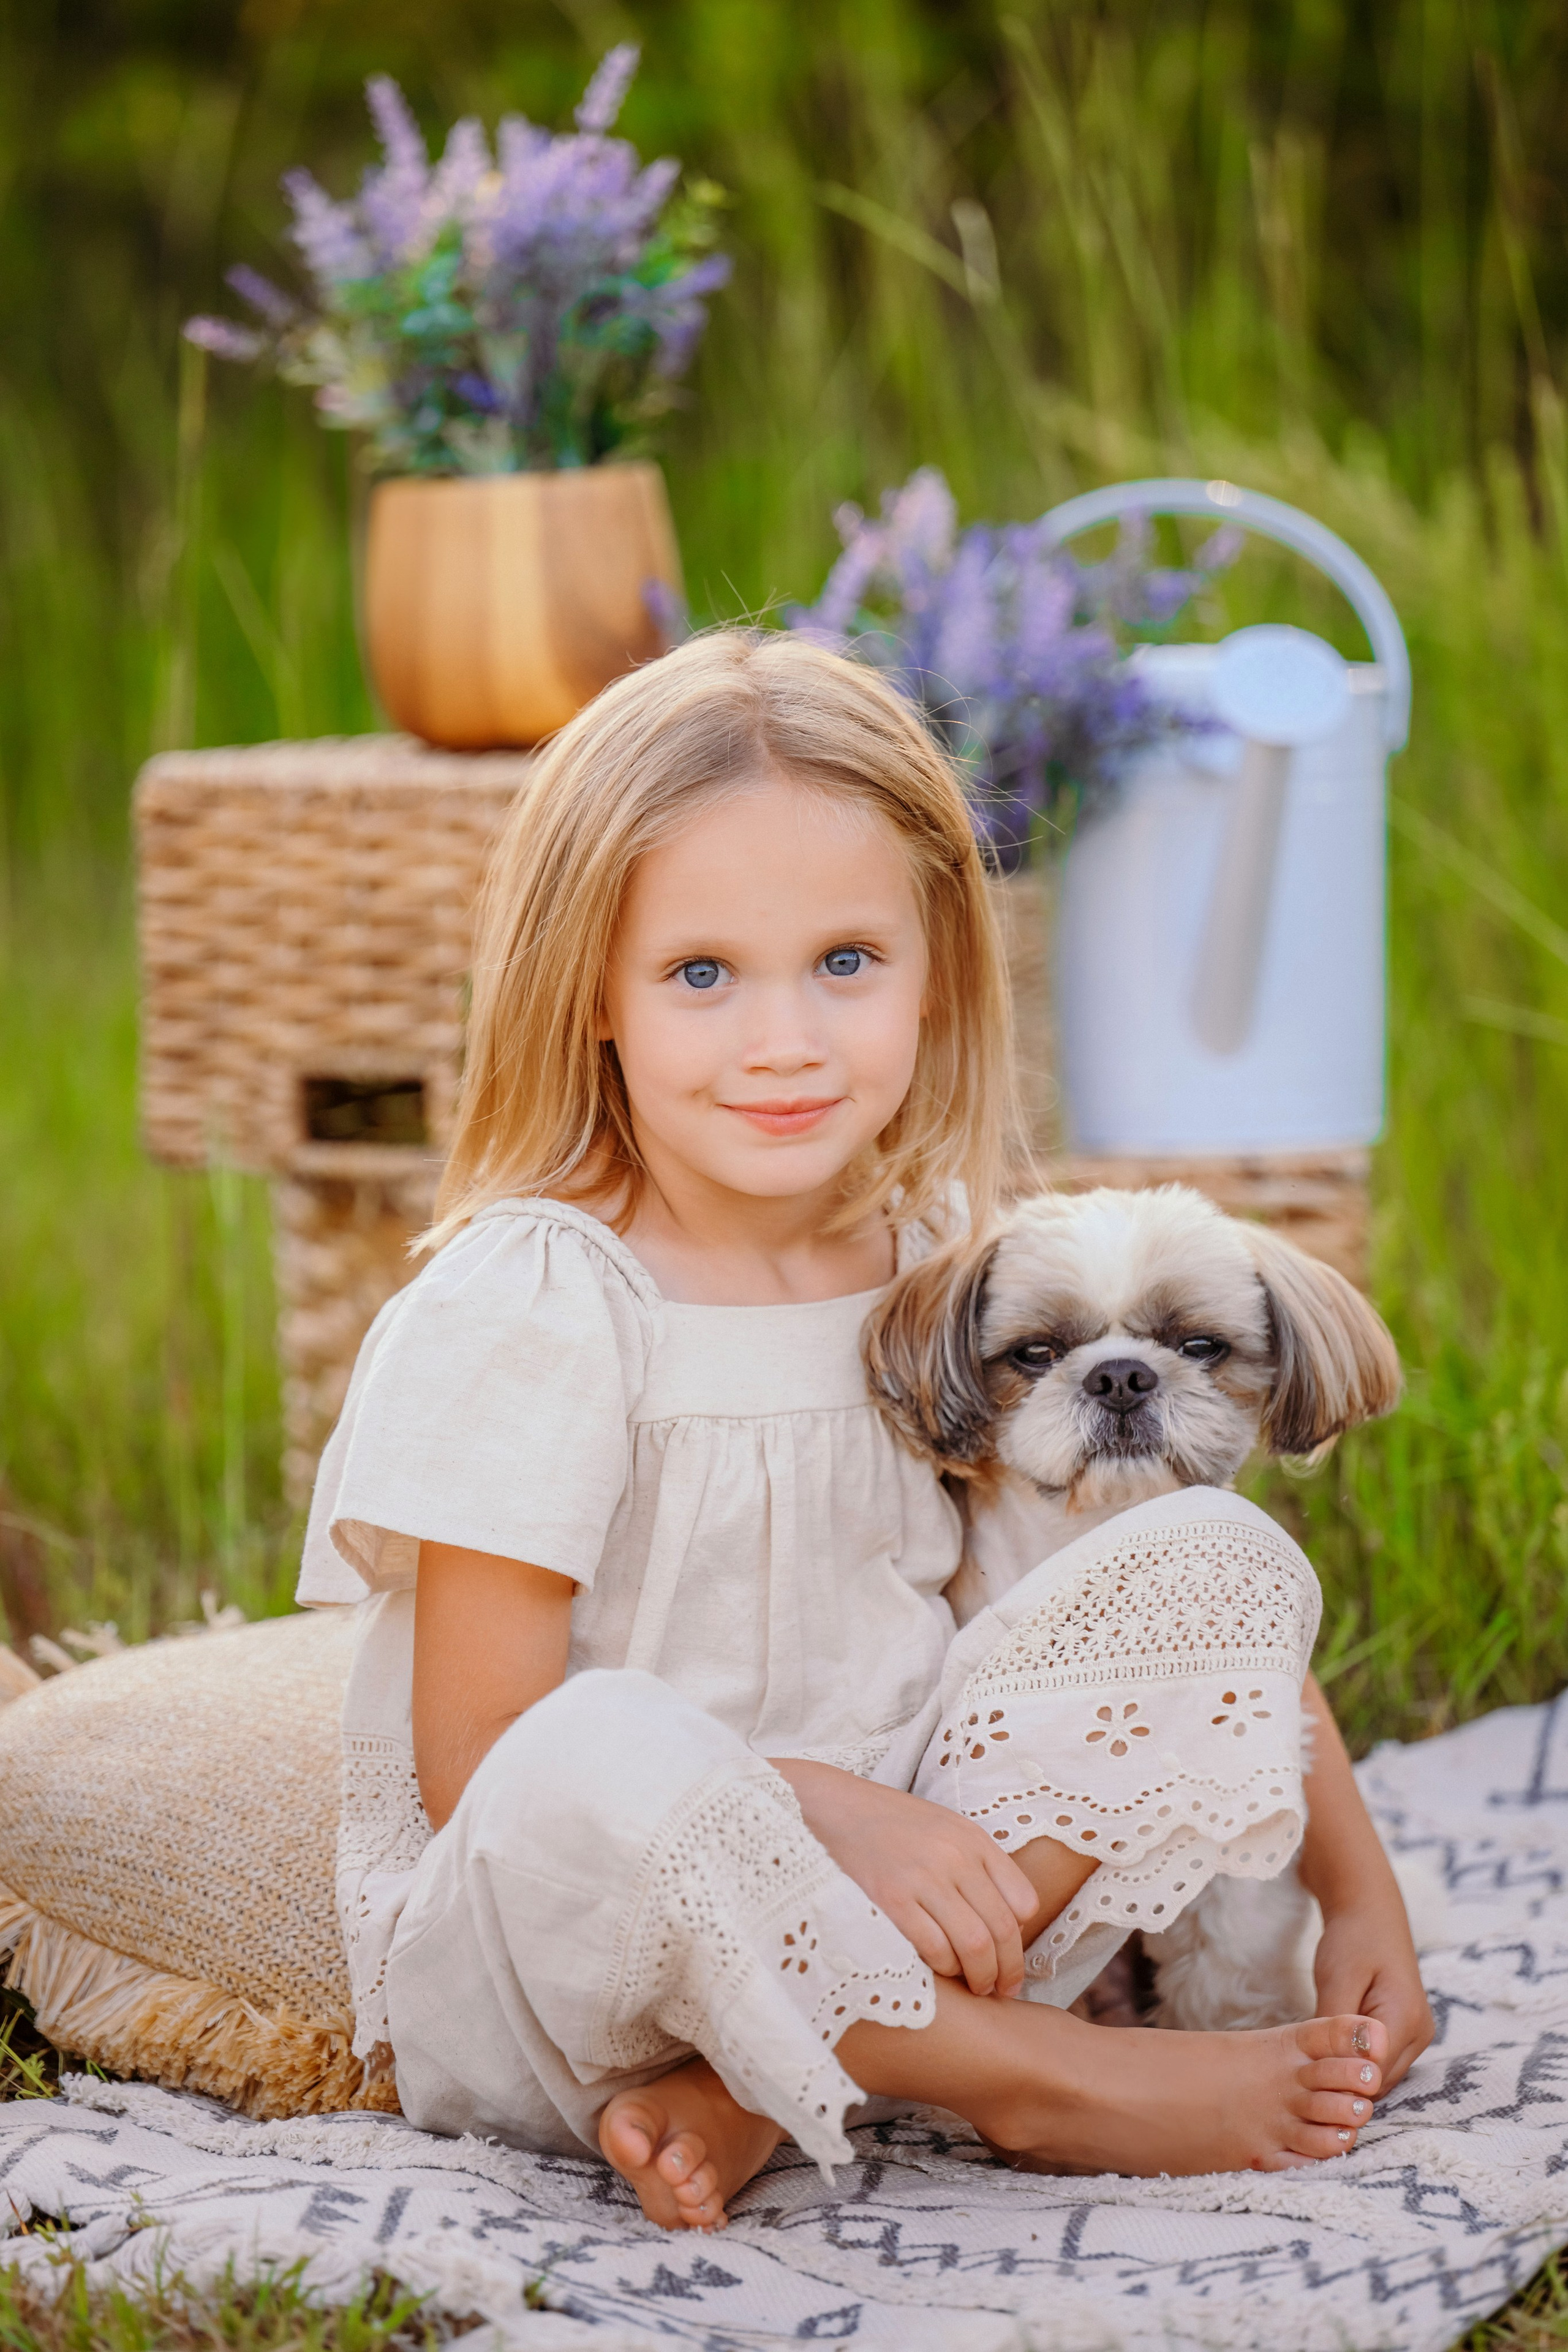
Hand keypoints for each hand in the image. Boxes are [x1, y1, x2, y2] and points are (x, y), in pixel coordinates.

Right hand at [774, 1761, 1039, 1997]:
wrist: (831, 1807)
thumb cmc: (889, 1824)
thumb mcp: (943, 1828)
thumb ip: (975, 1865)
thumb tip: (1006, 1919)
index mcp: (972, 1839)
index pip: (1023, 1900)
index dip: (1022, 1939)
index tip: (1011, 1959)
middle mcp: (954, 1856)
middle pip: (1002, 1929)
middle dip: (1007, 1970)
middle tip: (1001, 1990)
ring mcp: (923, 1877)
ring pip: (974, 1944)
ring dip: (979, 1977)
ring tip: (975, 1988)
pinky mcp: (891, 1898)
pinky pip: (933, 1947)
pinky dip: (944, 1968)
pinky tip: (939, 1970)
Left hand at [1312, 1889, 1433, 2089]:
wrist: (1370, 1911)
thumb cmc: (1352, 1939)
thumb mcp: (1337, 1979)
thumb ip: (1337, 2026)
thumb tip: (1329, 2068)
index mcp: (1406, 2020)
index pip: (1373, 2074)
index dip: (1340, 2080)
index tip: (1307, 2074)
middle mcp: (1419, 2034)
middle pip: (1378, 2080)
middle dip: (1344, 2079)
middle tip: (1305, 2068)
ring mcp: (1416, 2035)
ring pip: (1379, 2075)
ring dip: (1350, 2071)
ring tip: (1316, 2056)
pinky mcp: (1406, 2032)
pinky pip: (1380, 2061)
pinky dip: (1356, 2060)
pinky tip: (1331, 2049)